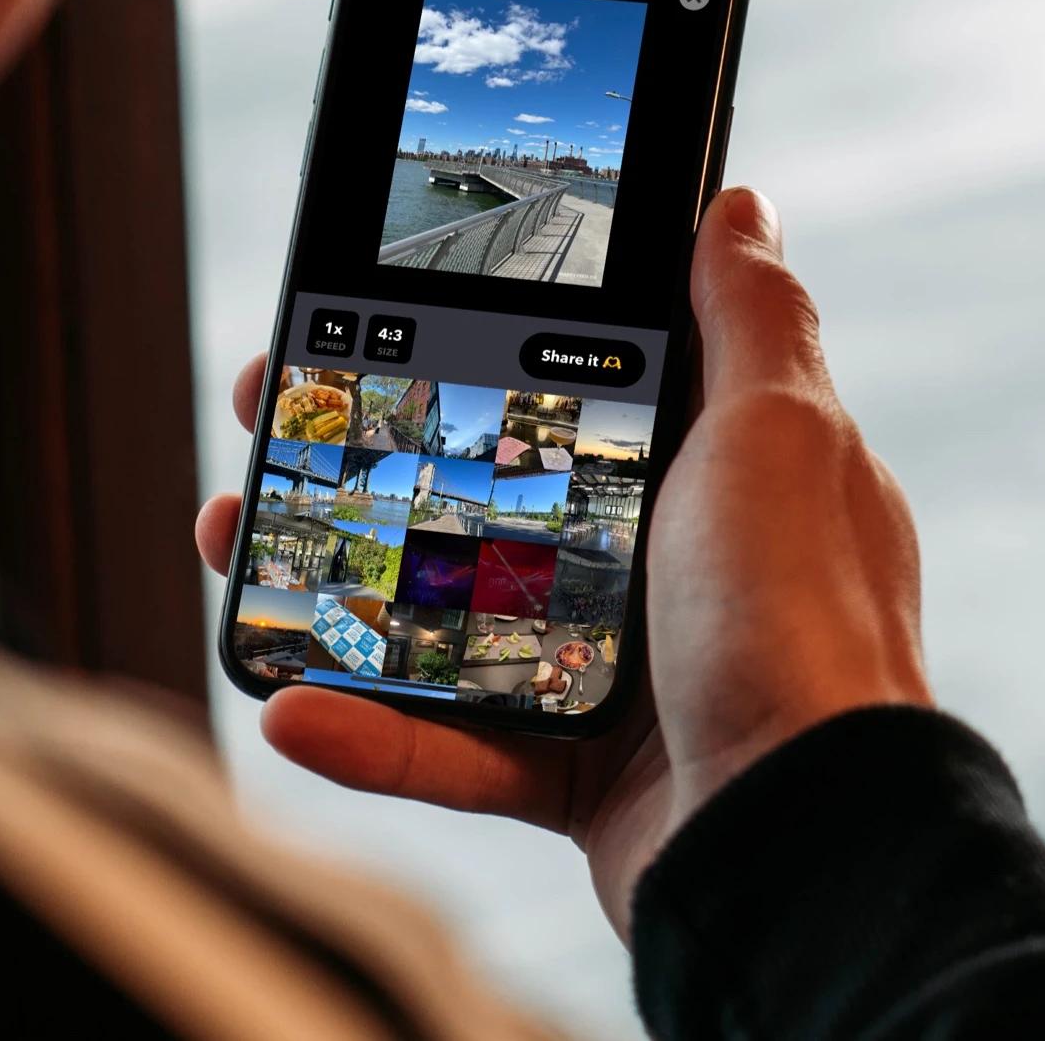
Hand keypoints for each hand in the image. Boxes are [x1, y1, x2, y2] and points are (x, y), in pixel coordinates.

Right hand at [196, 188, 931, 940]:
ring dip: (334, 581)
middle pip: (478, 489)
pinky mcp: (577, 770)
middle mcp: (659, 561)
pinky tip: (292, 708)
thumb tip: (740, 206)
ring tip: (235, 540)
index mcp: (701, 470)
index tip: (371, 318)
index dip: (459, 345)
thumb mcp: (782, 431)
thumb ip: (750, 318)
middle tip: (268, 418)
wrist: (809, 839)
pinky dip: (372, 734)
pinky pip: (455, 746)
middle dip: (363, 454)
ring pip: (443, 610)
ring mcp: (615, 667)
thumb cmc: (806, 617)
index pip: (561, 382)